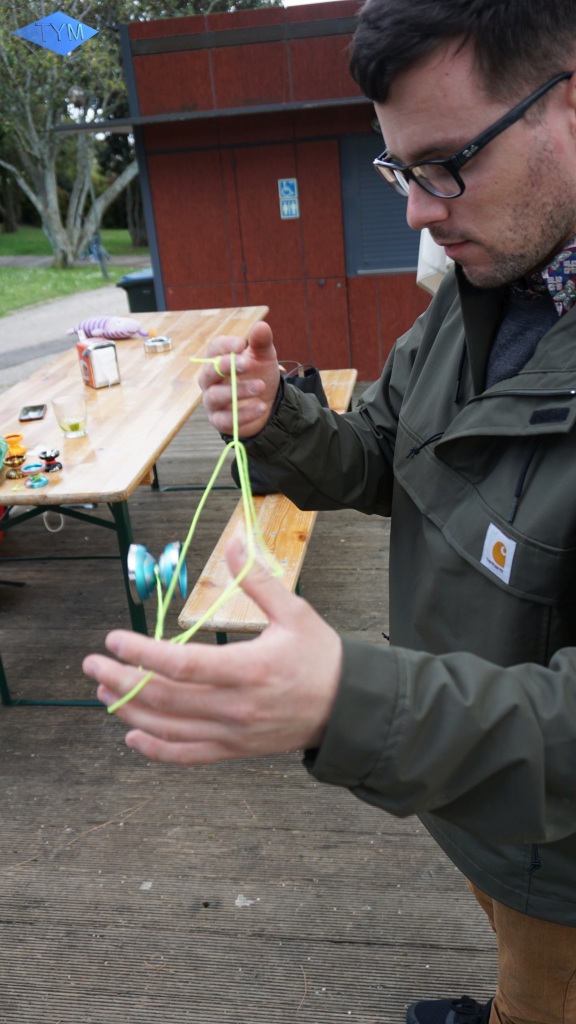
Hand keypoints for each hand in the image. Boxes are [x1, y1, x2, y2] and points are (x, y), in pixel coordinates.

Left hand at [83, 539, 341, 764]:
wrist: (348, 708)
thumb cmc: (321, 657)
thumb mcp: (294, 612)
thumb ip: (258, 580)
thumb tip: (234, 542)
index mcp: (248, 669)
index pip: (182, 665)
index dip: (142, 653)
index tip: (115, 638)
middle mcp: (235, 707)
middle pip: (164, 698)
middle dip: (121, 680)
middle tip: (92, 664)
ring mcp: (233, 733)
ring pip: (168, 728)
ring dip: (129, 710)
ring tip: (102, 691)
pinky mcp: (235, 749)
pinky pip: (188, 755)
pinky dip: (155, 749)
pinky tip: (132, 735)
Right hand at [200, 321, 280, 435]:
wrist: (269, 404)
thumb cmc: (259, 375)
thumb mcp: (264, 357)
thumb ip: (261, 343)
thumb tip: (261, 326)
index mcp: (218, 360)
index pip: (213, 349)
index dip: (225, 346)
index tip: (242, 345)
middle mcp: (210, 380)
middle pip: (208, 371)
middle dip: (226, 366)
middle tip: (247, 364)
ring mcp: (212, 401)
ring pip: (215, 395)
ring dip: (238, 390)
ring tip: (261, 386)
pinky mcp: (219, 420)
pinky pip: (225, 419)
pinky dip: (243, 414)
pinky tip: (261, 407)